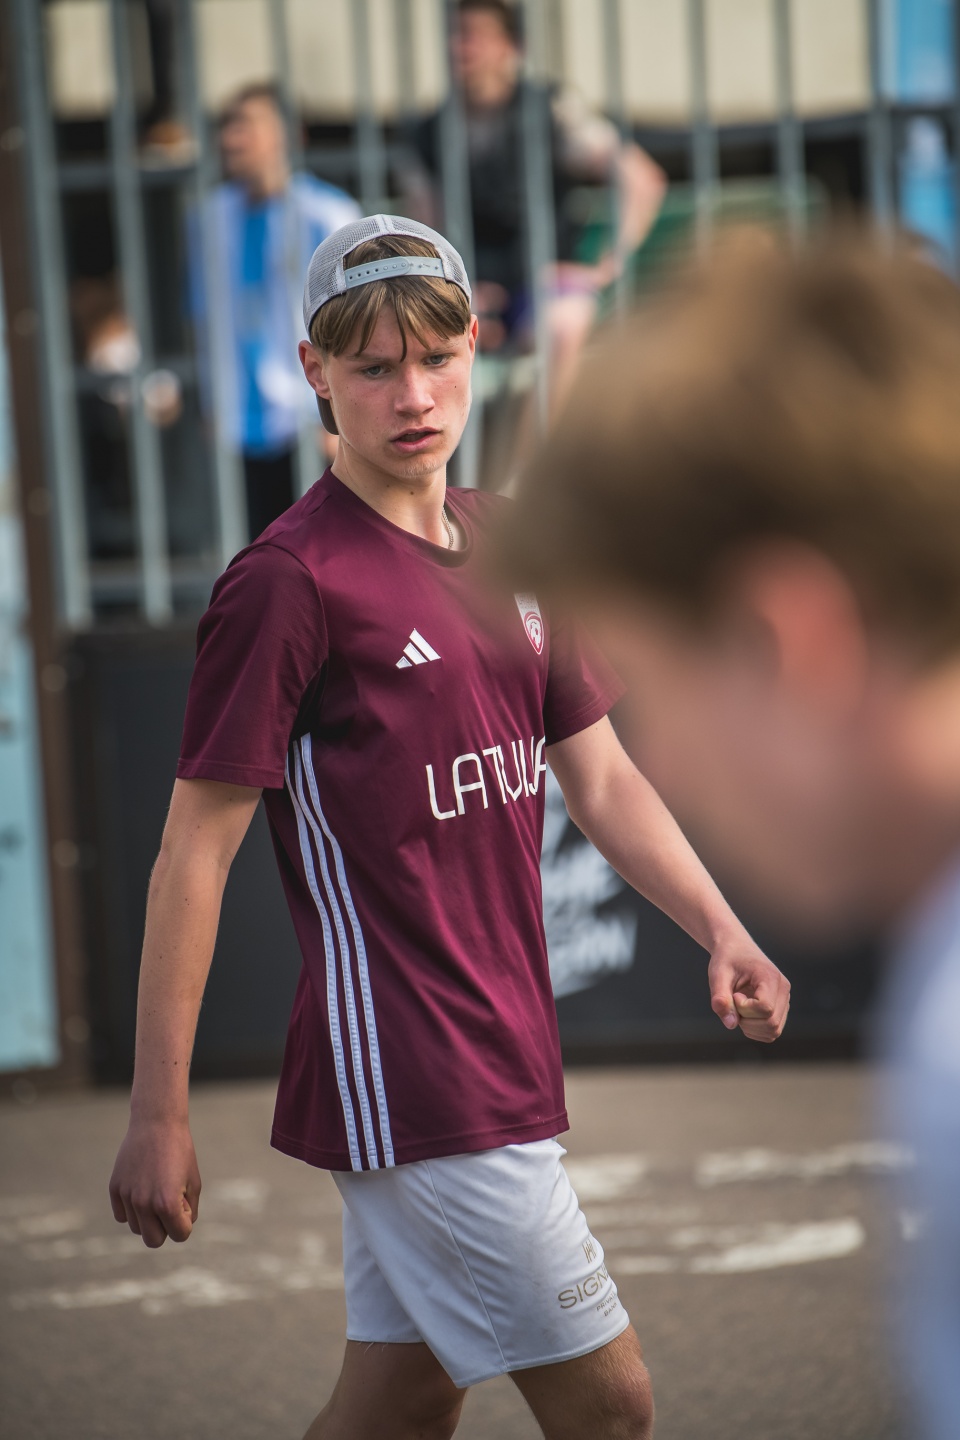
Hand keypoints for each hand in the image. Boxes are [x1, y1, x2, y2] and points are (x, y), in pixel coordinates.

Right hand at [109, 1117, 200, 1247]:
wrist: (157, 1123)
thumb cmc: (181, 1152)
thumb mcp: (194, 1182)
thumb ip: (188, 1211)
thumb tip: (176, 1229)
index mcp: (167, 1204)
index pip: (180, 1235)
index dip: (185, 1221)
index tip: (185, 1202)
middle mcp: (143, 1204)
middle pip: (153, 1241)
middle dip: (164, 1229)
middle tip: (169, 1206)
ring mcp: (127, 1196)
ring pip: (136, 1228)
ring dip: (148, 1218)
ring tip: (155, 1190)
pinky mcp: (114, 1188)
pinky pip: (122, 1215)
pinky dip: (131, 1209)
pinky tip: (141, 1188)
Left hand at [707, 932, 789, 1042]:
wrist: (736, 949)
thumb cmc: (726, 959)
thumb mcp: (717, 975)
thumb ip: (720, 998)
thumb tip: (730, 1025)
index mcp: (771, 976)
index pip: (765, 1008)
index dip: (743, 1008)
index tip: (734, 994)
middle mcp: (783, 989)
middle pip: (771, 1023)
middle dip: (746, 1021)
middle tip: (733, 1003)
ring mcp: (784, 1000)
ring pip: (773, 1031)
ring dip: (750, 1028)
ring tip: (738, 1008)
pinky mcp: (780, 1008)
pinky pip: (772, 1031)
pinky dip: (755, 1030)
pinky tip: (743, 1014)